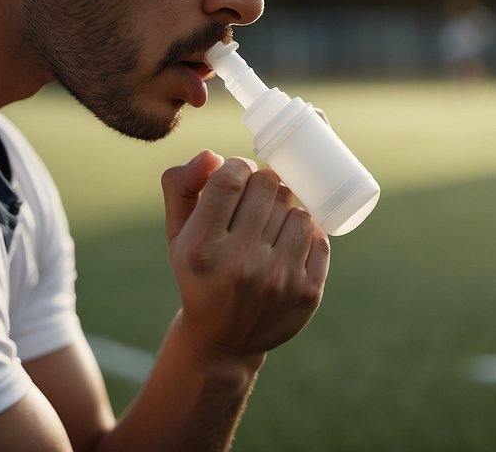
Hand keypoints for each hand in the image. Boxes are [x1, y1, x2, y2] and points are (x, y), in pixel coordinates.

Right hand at [161, 151, 330, 360]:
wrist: (223, 338)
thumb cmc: (200, 273)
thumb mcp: (177, 233)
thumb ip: (181, 186)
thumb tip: (213, 156)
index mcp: (201, 247)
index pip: (231, 178)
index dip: (238, 167)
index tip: (239, 175)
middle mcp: (239, 264)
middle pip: (269, 187)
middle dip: (263, 185)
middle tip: (258, 199)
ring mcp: (277, 279)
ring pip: (298, 210)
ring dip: (286, 210)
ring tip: (272, 224)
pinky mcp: (307, 292)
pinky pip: (318, 237)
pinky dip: (306, 234)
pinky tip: (288, 243)